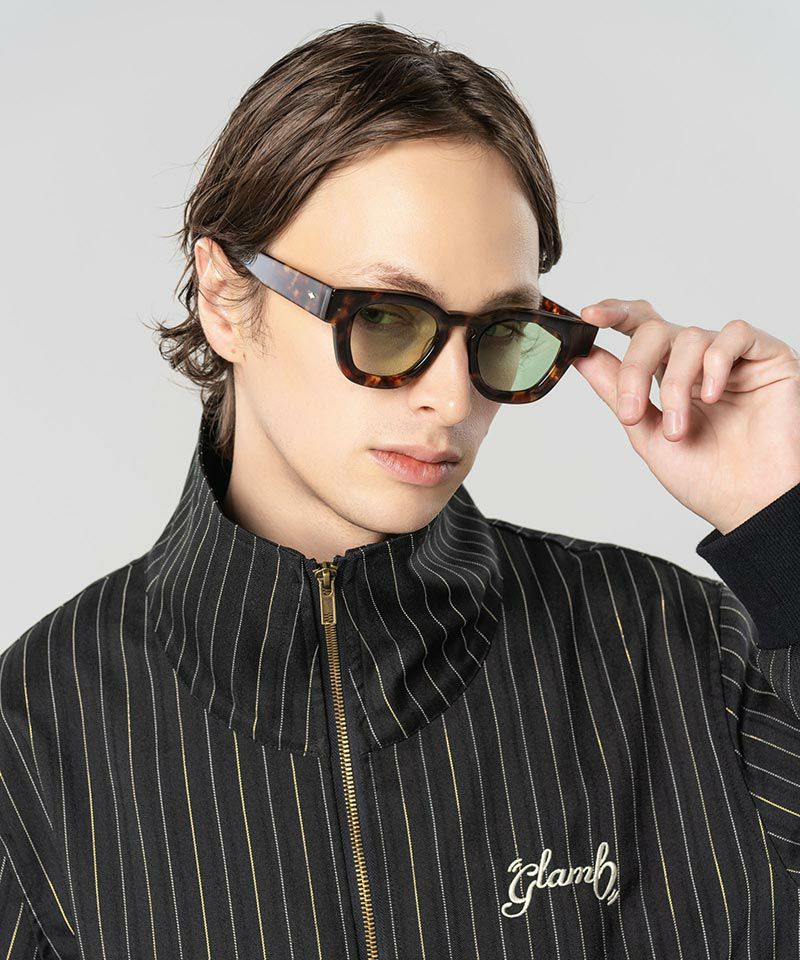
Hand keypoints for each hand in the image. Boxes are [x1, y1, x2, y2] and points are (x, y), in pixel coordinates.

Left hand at [570, 298, 799, 534]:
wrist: (751, 505)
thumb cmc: (707, 478)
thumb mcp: (646, 434)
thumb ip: (616, 393)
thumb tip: (582, 357)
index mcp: (668, 375)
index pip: (639, 328)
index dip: (614, 313)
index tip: (588, 316)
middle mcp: (698, 361)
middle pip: (655, 329)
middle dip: (635, 368)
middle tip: (632, 411)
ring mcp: (732, 358)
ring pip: (689, 337)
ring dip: (674, 385)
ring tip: (678, 429)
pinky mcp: (767, 357)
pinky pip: (735, 335)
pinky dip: (715, 363)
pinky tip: (711, 395)